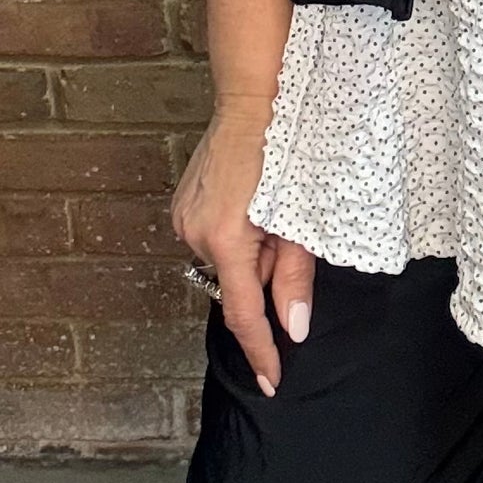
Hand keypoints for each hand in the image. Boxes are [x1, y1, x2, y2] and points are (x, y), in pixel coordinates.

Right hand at [171, 102, 316, 397]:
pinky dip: (235, 236)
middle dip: (264, 275)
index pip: (242, 314)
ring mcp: (183, 219)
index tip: (271, 382)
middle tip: (287, 236)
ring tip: (271, 211)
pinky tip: (251, 204)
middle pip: (236, 284)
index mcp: (226, 240)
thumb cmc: (286, 153)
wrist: (254, 101)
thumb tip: (295, 328)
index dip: (260, 350)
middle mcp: (195, 234)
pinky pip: (211, 240)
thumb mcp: (301, 220)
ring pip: (225, 262)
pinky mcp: (181, 205)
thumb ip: (295, 277)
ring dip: (250, 252)